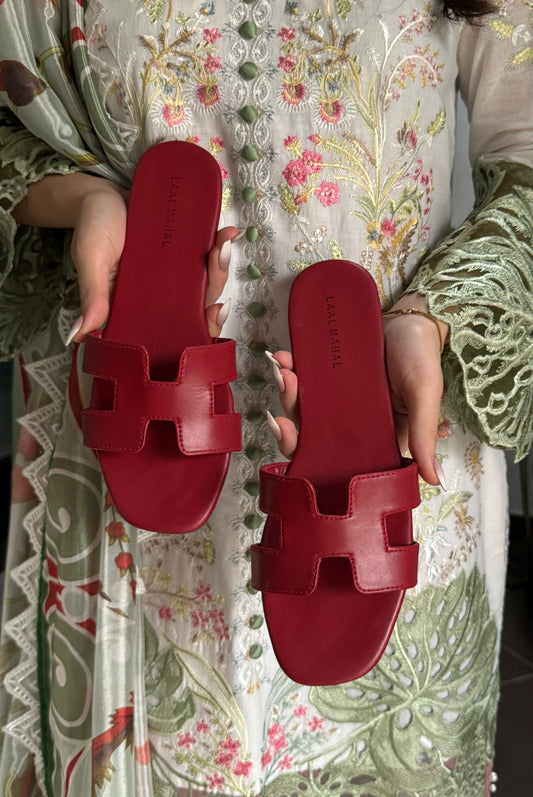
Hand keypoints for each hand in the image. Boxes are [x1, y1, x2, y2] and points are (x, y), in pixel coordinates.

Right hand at [13, 172, 237, 341]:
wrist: (103, 189)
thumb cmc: (92, 224)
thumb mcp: (90, 258)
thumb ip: (91, 295)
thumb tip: (80, 335)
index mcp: (137, 306)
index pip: (169, 329)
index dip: (195, 329)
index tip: (211, 314)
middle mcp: (160, 295)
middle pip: (196, 309)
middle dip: (215, 296)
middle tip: (217, 271)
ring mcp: (175, 273)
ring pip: (207, 283)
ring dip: (220, 268)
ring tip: (222, 245)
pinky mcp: (184, 250)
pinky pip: (207, 254)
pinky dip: (220, 245)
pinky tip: (228, 232)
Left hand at [269, 294, 448, 487]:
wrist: (407, 316)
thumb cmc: (421, 356)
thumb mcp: (424, 395)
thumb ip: (425, 435)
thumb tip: (436, 480)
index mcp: (375, 436)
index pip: (340, 460)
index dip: (314, 460)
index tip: (299, 450)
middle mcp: (351, 421)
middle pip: (312, 438)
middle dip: (291, 431)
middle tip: (281, 419)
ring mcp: (335, 397)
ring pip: (302, 408)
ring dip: (287, 396)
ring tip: (284, 375)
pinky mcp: (326, 373)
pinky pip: (302, 377)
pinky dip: (289, 370)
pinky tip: (285, 359)